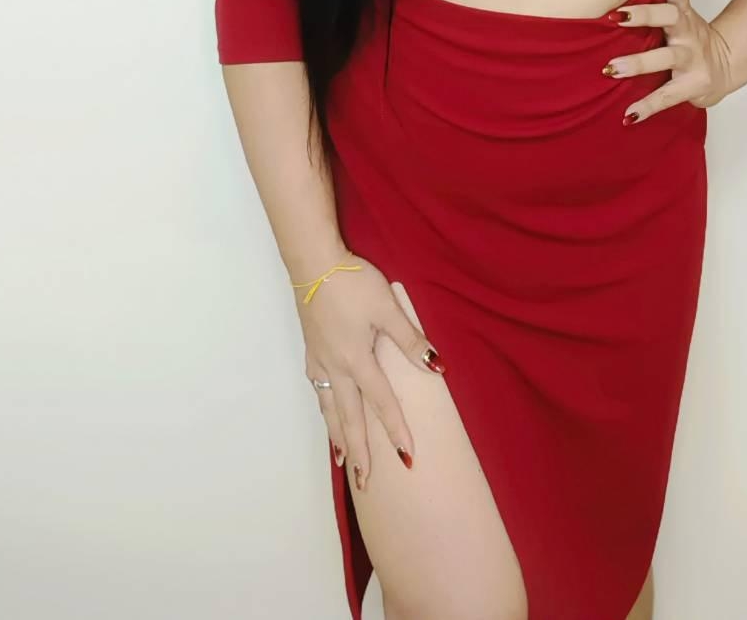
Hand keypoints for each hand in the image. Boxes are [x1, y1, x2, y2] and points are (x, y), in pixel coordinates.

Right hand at [297, 251, 444, 489]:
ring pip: (329, 408)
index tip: (407, 458)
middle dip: (359, 451)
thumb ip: (410, 340)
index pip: (381, 404)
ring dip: (338, 437)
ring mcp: (319, 360)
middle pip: (349, 418)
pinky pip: (318, 391)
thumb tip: (436, 366)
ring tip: (343, 461)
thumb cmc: (353, 283)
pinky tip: (326, 410)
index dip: (396, 431)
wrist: (313, 263)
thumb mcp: (387, 308)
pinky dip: (324, 410)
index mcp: (357, 360)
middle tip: (365, 482)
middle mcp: (335, 368)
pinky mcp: (311, 350)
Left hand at [603, 0, 732, 120]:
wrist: (726, 67)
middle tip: (614, 17)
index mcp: (683, 13)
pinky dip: (648, 106)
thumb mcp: (680, 18)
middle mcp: (688, 32)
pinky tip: (629, 115)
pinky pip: (668, 96)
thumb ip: (655, 7)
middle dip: (643, 15)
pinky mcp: (694, 85)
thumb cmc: (690, 39)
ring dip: (638, 63)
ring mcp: (692, 58)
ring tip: (611, 70)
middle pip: (669, 17)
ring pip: (666, 57)